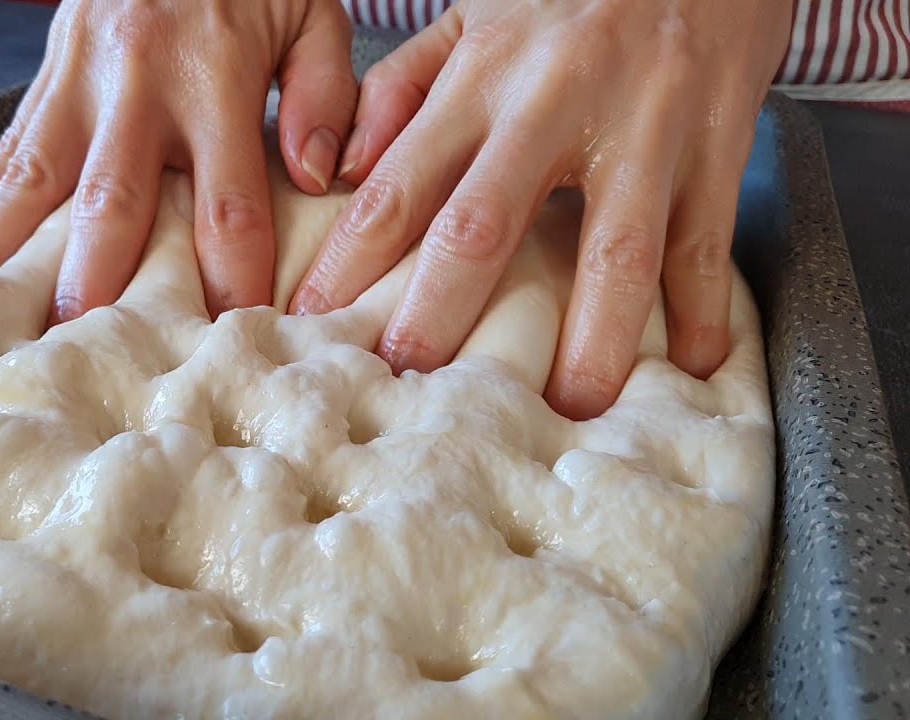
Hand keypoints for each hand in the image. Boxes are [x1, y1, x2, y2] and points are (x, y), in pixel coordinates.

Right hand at [0, 0, 357, 322]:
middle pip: (115, 205)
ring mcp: (80, 76)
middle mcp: (138, 84)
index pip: (227, 205)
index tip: (229, 338)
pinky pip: (12, 143)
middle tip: (83, 352)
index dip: (231, 278)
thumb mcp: (313, 11)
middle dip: (99, 285)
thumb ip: (322, 94)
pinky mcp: (47, 70)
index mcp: (216, 77)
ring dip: (17, 252)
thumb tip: (319, 178)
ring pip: (40, 178)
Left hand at [289, 0, 791, 419]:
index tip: (313, 326)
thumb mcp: (476, 10)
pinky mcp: (720, 140)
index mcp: (483, 76)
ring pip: (613, 252)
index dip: (349, 264)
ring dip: (590, 342)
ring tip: (567, 408)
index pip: (397, 186)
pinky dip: (703, 309)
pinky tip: (692, 365)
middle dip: (440, 317)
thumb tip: (343, 166)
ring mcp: (645, 125)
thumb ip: (404, 85)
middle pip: (484, 227)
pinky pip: (708, 241)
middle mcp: (554, 104)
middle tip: (413, 386)